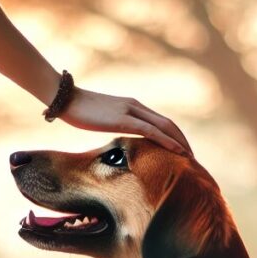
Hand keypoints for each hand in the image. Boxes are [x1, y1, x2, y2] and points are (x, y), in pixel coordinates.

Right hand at [59, 88, 191, 155]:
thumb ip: (113, 124)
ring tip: (190, 158)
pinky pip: (152, 131)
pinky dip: (168, 142)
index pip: (160, 121)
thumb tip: (116, 138)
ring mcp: (131, 111)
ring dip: (180, 142)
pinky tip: (178, 152)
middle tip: (192, 158)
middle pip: (168, 123)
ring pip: (165, 127)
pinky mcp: (123, 120)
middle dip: (182, 140)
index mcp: (132, 106)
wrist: (65, 98)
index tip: (181, 151)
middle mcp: (136, 106)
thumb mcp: (100, 118)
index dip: (174, 135)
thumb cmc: (78, 110)